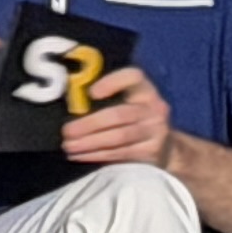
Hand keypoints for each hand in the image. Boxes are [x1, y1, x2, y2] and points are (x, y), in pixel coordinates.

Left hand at [64, 59, 179, 170]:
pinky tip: (79, 155)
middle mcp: (154, 109)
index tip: (91, 92)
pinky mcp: (152, 152)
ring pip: (119, 137)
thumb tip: (68, 99)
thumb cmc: (131, 116)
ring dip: (89, 143)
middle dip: (89, 124)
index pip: (133, 77)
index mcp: (144, 89)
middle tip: (66, 131)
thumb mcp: (126, 100)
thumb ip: (104, 96)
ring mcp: (156, 132)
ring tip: (68, 145)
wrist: (165, 145)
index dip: (112, 82)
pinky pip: (120, 153)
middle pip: (119, 115)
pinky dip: (96, 155)